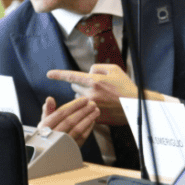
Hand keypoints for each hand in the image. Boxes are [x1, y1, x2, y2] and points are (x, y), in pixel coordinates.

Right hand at [38, 96, 99, 146]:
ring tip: (96, 110)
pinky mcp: (71, 149)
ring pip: (78, 129)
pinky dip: (89, 128)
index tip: (84, 99)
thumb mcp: (45, 120)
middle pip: (70, 120)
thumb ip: (48, 109)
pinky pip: (82, 138)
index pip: (61, 113)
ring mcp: (63, 144)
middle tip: (93, 103)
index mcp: (45, 126)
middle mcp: (53, 135)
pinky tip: (93, 120)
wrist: (51, 150)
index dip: (74, 105)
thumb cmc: (50, 130)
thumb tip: (50, 98)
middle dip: (83, 111)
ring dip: (88, 118)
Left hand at [46, 64, 163, 125]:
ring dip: (84, 97)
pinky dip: (90, 107)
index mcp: (94, 80)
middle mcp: (91, 93)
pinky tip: (102, 106)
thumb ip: (97, 67)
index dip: (58, 74)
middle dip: (81, 86)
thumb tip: (88, 72)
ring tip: (100, 97)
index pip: (72, 76)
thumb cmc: (126, 86)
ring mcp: (92, 106)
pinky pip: (85, 110)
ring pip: (79, 99)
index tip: (48, 74)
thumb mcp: (114, 69)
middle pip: (75, 88)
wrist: (136, 106)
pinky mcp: (95, 116)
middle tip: (95, 87)